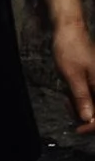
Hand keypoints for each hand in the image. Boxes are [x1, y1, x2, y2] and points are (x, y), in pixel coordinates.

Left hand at [54, 18, 94, 135]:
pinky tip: (69, 95)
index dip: (94, 125)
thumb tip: (88, 118)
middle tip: (70, 112)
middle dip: (86, 115)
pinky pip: (90, 95)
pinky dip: (79, 99)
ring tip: (67, 99)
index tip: (81, 129)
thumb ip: (82, 98)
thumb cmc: (71, 49)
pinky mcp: (94, 80)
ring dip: (80, 107)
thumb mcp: (73, 77)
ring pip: (93, 104)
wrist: (69, 31)